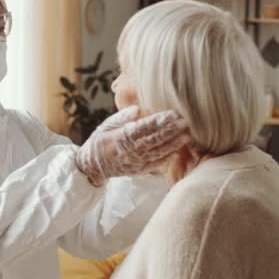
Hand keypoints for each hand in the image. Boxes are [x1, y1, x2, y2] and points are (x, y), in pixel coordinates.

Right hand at [76, 106, 190, 186]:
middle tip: (185, 122)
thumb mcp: (106, 125)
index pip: (144, 127)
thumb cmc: (99, 142)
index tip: (172, 113)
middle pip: (154, 139)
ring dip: (173, 144)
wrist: (92, 166)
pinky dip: (166, 157)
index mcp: (122, 136)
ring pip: (158, 152)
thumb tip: (138, 108)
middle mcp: (130, 150)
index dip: (159, 121)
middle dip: (171, 131)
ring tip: (186, 135)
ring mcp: (135, 161)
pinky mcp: (139, 170)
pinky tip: (177, 150)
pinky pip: (155, 163)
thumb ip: (122, 117)